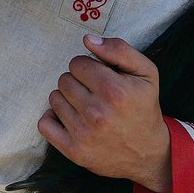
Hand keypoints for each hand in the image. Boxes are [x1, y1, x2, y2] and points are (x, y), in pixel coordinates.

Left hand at [37, 35, 171, 192]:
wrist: (148, 152)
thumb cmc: (144, 107)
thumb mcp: (145, 73)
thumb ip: (119, 50)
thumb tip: (88, 40)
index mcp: (114, 91)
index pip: (77, 64)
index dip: (88, 68)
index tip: (100, 78)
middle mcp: (97, 114)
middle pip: (64, 80)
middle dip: (77, 83)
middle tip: (94, 94)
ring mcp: (84, 134)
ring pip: (54, 98)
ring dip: (67, 100)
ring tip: (85, 108)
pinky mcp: (73, 151)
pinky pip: (45, 124)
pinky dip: (53, 119)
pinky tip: (71, 120)